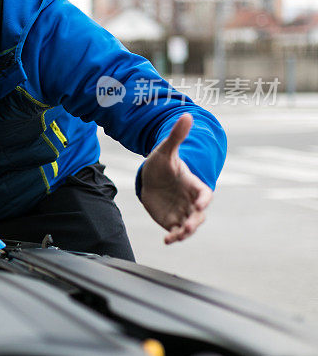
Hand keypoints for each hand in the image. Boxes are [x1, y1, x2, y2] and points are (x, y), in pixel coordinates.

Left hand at [140, 113, 212, 243]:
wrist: (152, 177)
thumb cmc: (163, 163)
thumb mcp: (166, 149)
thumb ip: (177, 136)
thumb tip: (186, 115)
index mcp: (193, 185)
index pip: (204, 194)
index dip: (204, 198)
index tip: (202, 203)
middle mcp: (190, 201)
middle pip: (199, 215)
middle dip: (195, 221)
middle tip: (188, 226)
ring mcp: (182, 212)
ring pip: (189, 226)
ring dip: (185, 232)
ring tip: (176, 236)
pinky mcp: (172, 220)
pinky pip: (175, 231)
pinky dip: (173, 237)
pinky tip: (166, 240)